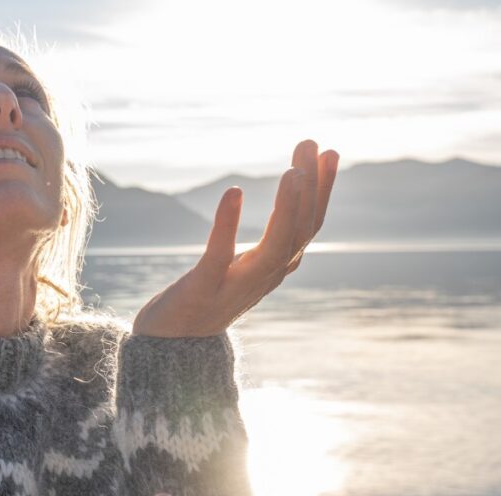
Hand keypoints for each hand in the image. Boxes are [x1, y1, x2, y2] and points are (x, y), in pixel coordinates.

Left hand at [132, 139, 339, 336]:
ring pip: (276, 245)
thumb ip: (273, 242)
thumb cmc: (208, 299)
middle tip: (309, 143)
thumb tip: (294, 206)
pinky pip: (220, 254)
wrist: (172, 348)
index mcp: (276, 269)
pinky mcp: (203, 288)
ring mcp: (236, 285)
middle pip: (300, 230)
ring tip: (292, 170)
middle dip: (310, 186)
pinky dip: (229, 223)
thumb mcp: (248, 268)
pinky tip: (234, 191)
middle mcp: (265, 277)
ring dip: (288, 206)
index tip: (328, 152)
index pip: (310, 226)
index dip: (323, 190)